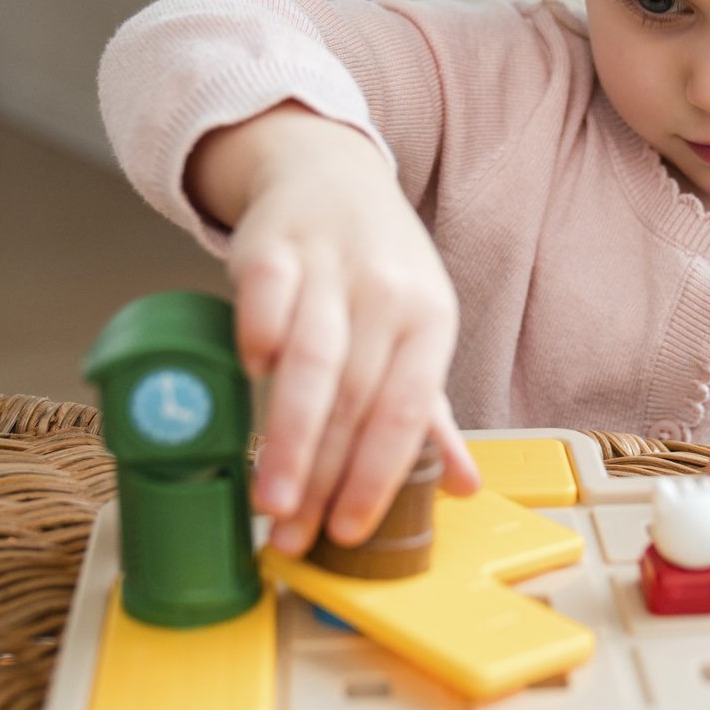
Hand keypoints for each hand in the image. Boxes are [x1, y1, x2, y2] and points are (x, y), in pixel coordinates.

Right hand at [186, 103, 479, 554]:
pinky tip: (247, 382)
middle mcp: (387, 292)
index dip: (378, 475)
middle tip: (292, 536)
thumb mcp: (417, 331)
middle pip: (354, 398)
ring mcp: (330, 266)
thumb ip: (429, 415)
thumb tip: (463, 487)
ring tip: (268, 499)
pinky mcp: (275, 244)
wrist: (330, 174)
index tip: (350, 529)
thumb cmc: (377, 267)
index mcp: (430, 321)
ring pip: (311, 361)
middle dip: (322, 477)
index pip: (407, 411)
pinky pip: (266, 295)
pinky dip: (257, 337)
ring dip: (288, 438)